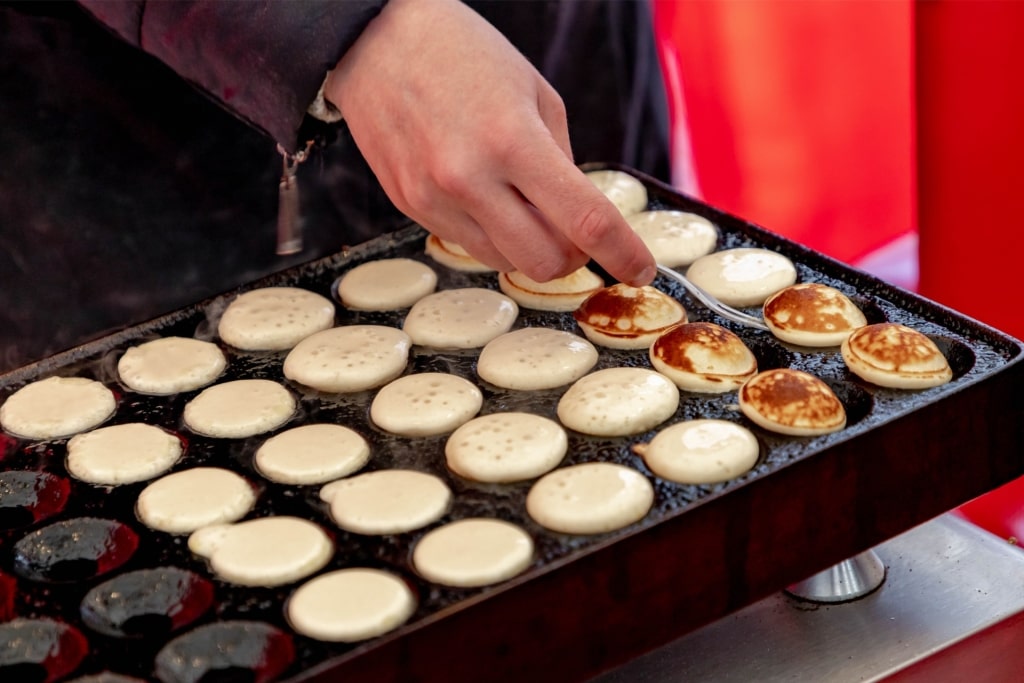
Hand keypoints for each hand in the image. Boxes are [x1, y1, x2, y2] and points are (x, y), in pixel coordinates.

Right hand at [324, 0, 655, 285]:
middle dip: (575, 256)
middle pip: (547, 261)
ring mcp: (435, 199)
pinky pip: (469, 246)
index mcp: (513, 140)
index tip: (640, 268)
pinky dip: (493, 234)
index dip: (623, 253)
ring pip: (507, 263)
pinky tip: (486, 195)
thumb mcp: (535, 94)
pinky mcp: (412, 208)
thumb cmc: (464, 56)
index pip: (585, 220)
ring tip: (525, 203)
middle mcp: (470, 178)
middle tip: (576, 231)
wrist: (375, 41)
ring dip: (531, 247)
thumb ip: (563, 161)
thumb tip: (580, 220)